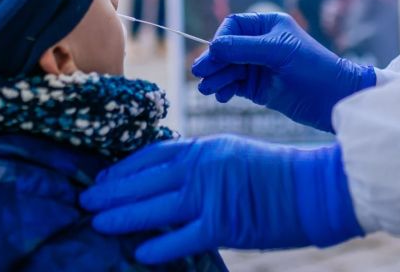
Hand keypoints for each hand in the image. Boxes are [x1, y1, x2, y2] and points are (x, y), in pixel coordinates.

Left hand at [81, 136, 362, 263]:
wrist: (314, 186)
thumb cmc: (278, 173)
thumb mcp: (234, 155)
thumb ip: (201, 164)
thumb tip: (169, 180)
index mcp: (206, 147)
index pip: (153, 155)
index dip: (123, 168)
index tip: (102, 177)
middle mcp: (203, 168)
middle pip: (145, 180)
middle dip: (111, 191)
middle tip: (85, 199)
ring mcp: (211, 196)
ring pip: (154, 208)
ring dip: (122, 215)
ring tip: (97, 222)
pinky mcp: (223, 225)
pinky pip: (181, 238)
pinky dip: (158, 246)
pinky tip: (139, 252)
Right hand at [192, 13, 375, 131]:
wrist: (333, 99)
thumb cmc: (313, 67)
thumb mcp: (278, 52)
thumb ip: (243, 48)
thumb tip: (212, 47)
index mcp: (268, 26)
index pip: (233, 26)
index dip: (220, 39)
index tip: (214, 55)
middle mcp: (261, 44)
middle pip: (226, 49)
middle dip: (213, 61)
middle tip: (200, 75)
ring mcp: (258, 67)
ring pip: (227, 68)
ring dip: (216, 77)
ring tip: (208, 90)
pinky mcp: (258, 88)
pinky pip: (233, 85)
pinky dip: (224, 90)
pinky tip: (222, 96)